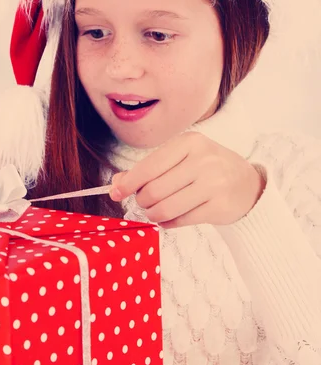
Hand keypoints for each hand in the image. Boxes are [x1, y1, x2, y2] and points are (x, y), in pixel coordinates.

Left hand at [110, 132, 265, 227]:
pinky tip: (170, 218)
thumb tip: (116, 184)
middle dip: (142, 201)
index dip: (128, 183)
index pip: (148, 166)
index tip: (116, 193)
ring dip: (153, 214)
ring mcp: (213, 184)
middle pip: (153, 190)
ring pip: (164, 208)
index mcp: (189, 142)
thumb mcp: (180, 159)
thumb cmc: (207, 169)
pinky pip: (179, 221)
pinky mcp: (218, 207)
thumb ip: (148, 169)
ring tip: (156, 211)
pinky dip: (167, 223)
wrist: (247, 184)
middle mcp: (202, 160)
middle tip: (146, 202)